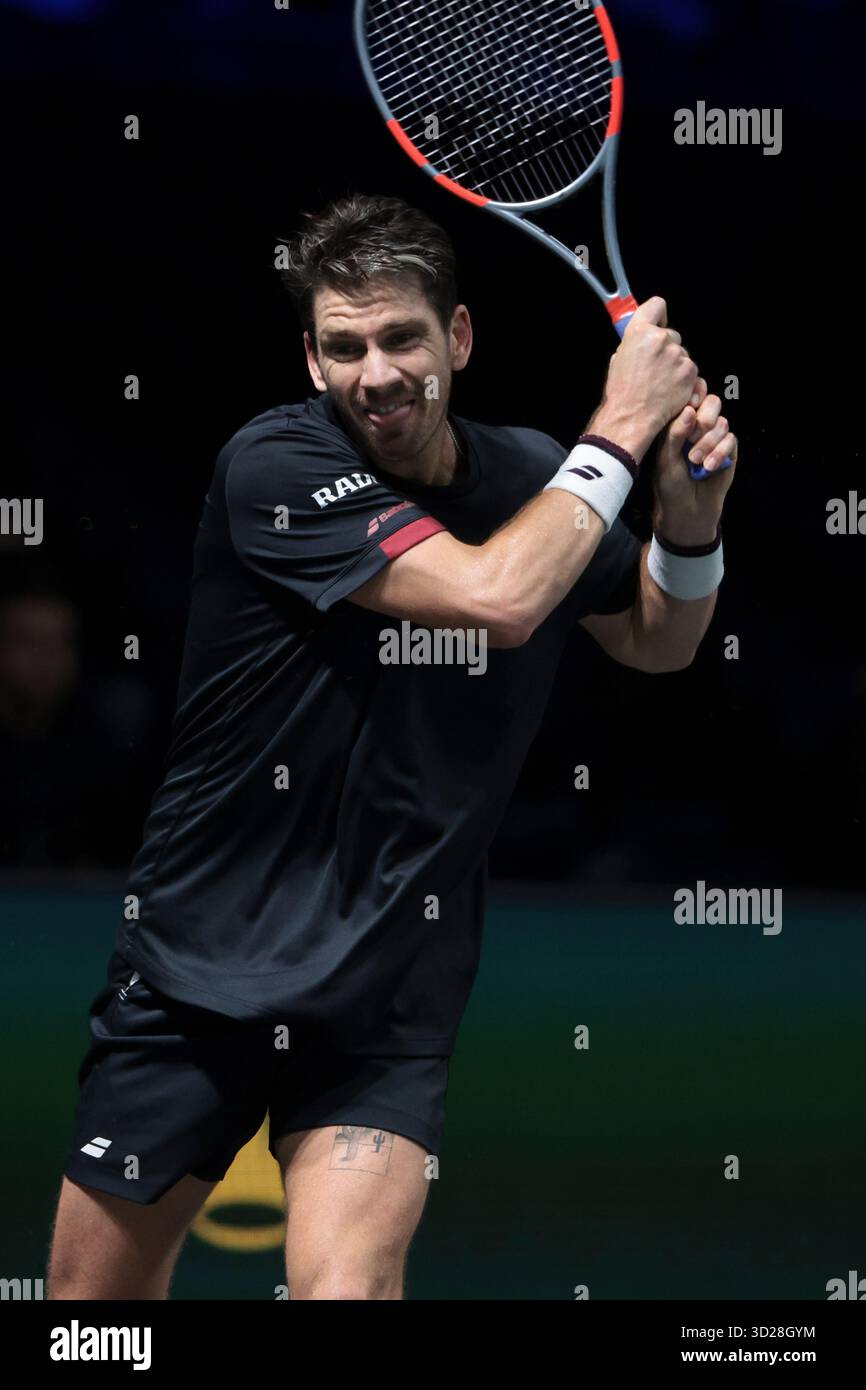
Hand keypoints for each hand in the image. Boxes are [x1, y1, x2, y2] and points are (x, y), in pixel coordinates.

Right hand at [593, 297, 698, 458]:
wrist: (631, 416)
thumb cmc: (621, 391)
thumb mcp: (618, 358)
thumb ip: (634, 342)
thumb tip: (643, 338)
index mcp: (639, 331)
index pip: (657, 305)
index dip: (659, 316)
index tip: (658, 325)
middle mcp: (661, 338)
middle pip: (671, 334)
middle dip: (666, 347)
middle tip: (655, 367)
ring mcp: (678, 355)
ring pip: (682, 353)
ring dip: (675, 364)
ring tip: (661, 383)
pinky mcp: (690, 371)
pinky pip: (690, 369)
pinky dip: (683, 378)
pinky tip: (670, 390)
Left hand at [653, 379, 737, 543]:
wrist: (687, 510)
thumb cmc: (670, 485)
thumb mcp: (665, 459)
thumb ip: (675, 433)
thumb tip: (689, 409)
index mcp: (680, 423)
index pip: (692, 396)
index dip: (694, 396)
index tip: (690, 409)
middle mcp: (698, 427)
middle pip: (712, 402)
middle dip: (704, 420)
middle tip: (691, 439)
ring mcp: (715, 438)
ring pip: (722, 422)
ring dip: (709, 441)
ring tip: (696, 461)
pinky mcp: (728, 451)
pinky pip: (731, 439)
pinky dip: (720, 451)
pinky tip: (709, 467)